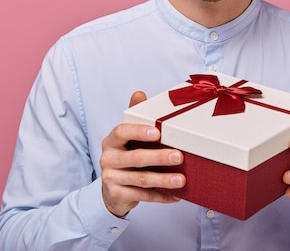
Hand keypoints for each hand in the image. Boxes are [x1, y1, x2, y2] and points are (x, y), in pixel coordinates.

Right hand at [100, 91, 185, 216]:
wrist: (112, 188)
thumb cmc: (126, 155)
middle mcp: (108, 158)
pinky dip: (160, 196)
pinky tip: (176, 196)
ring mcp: (111, 178)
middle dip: (158, 158)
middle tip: (179, 157)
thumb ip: (135, 116)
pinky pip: (142, 196)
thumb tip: (139, 93)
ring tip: (181, 180)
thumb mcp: (128, 136)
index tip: (158, 132)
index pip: (122, 132)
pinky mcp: (117, 194)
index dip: (139, 131)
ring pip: (140, 179)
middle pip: (135, 158)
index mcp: (111, 140)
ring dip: (163, 180)